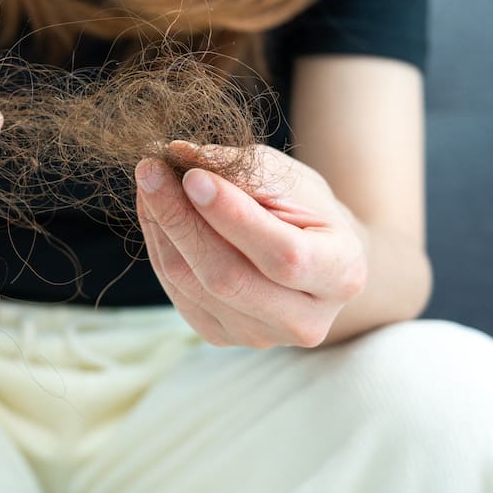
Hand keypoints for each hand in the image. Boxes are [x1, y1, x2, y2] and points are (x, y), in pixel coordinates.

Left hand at [135, 142, 368, 347]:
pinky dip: (160, 246)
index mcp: (341, 275)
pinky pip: (176, 292)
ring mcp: (260, 336)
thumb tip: (181, 156)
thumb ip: (242, 170)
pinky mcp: (221, 336)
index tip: (192, 176)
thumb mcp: (289, 179)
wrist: (313, 255)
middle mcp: (305, 321)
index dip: (233, 217)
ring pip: (193, 285)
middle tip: (151, 170)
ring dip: (161, 227)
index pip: (283, 255)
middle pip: (228, 278)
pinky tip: (155, 211)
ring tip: (150, 181)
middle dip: (181, 219)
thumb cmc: (306, 209)